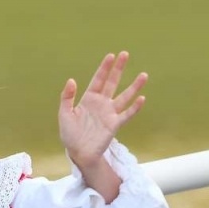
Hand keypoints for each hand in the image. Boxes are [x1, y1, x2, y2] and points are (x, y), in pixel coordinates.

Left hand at [59, 52, 147, 170]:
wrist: (78, 152)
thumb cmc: (70, 134)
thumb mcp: (64, 114)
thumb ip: (67, 97)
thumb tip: (71, 80)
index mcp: (88, 99)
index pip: (98, 79)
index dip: (104, 68)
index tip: (111, 55)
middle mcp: (101, 103)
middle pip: (112, 82)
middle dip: (118, 69)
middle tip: (125, 54)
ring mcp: (109, 113)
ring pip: (124, 96)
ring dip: (134, 86)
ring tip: (144, 75)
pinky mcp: (115, 125)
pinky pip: (127, 114)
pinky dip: (134, 107)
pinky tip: (142, 98)